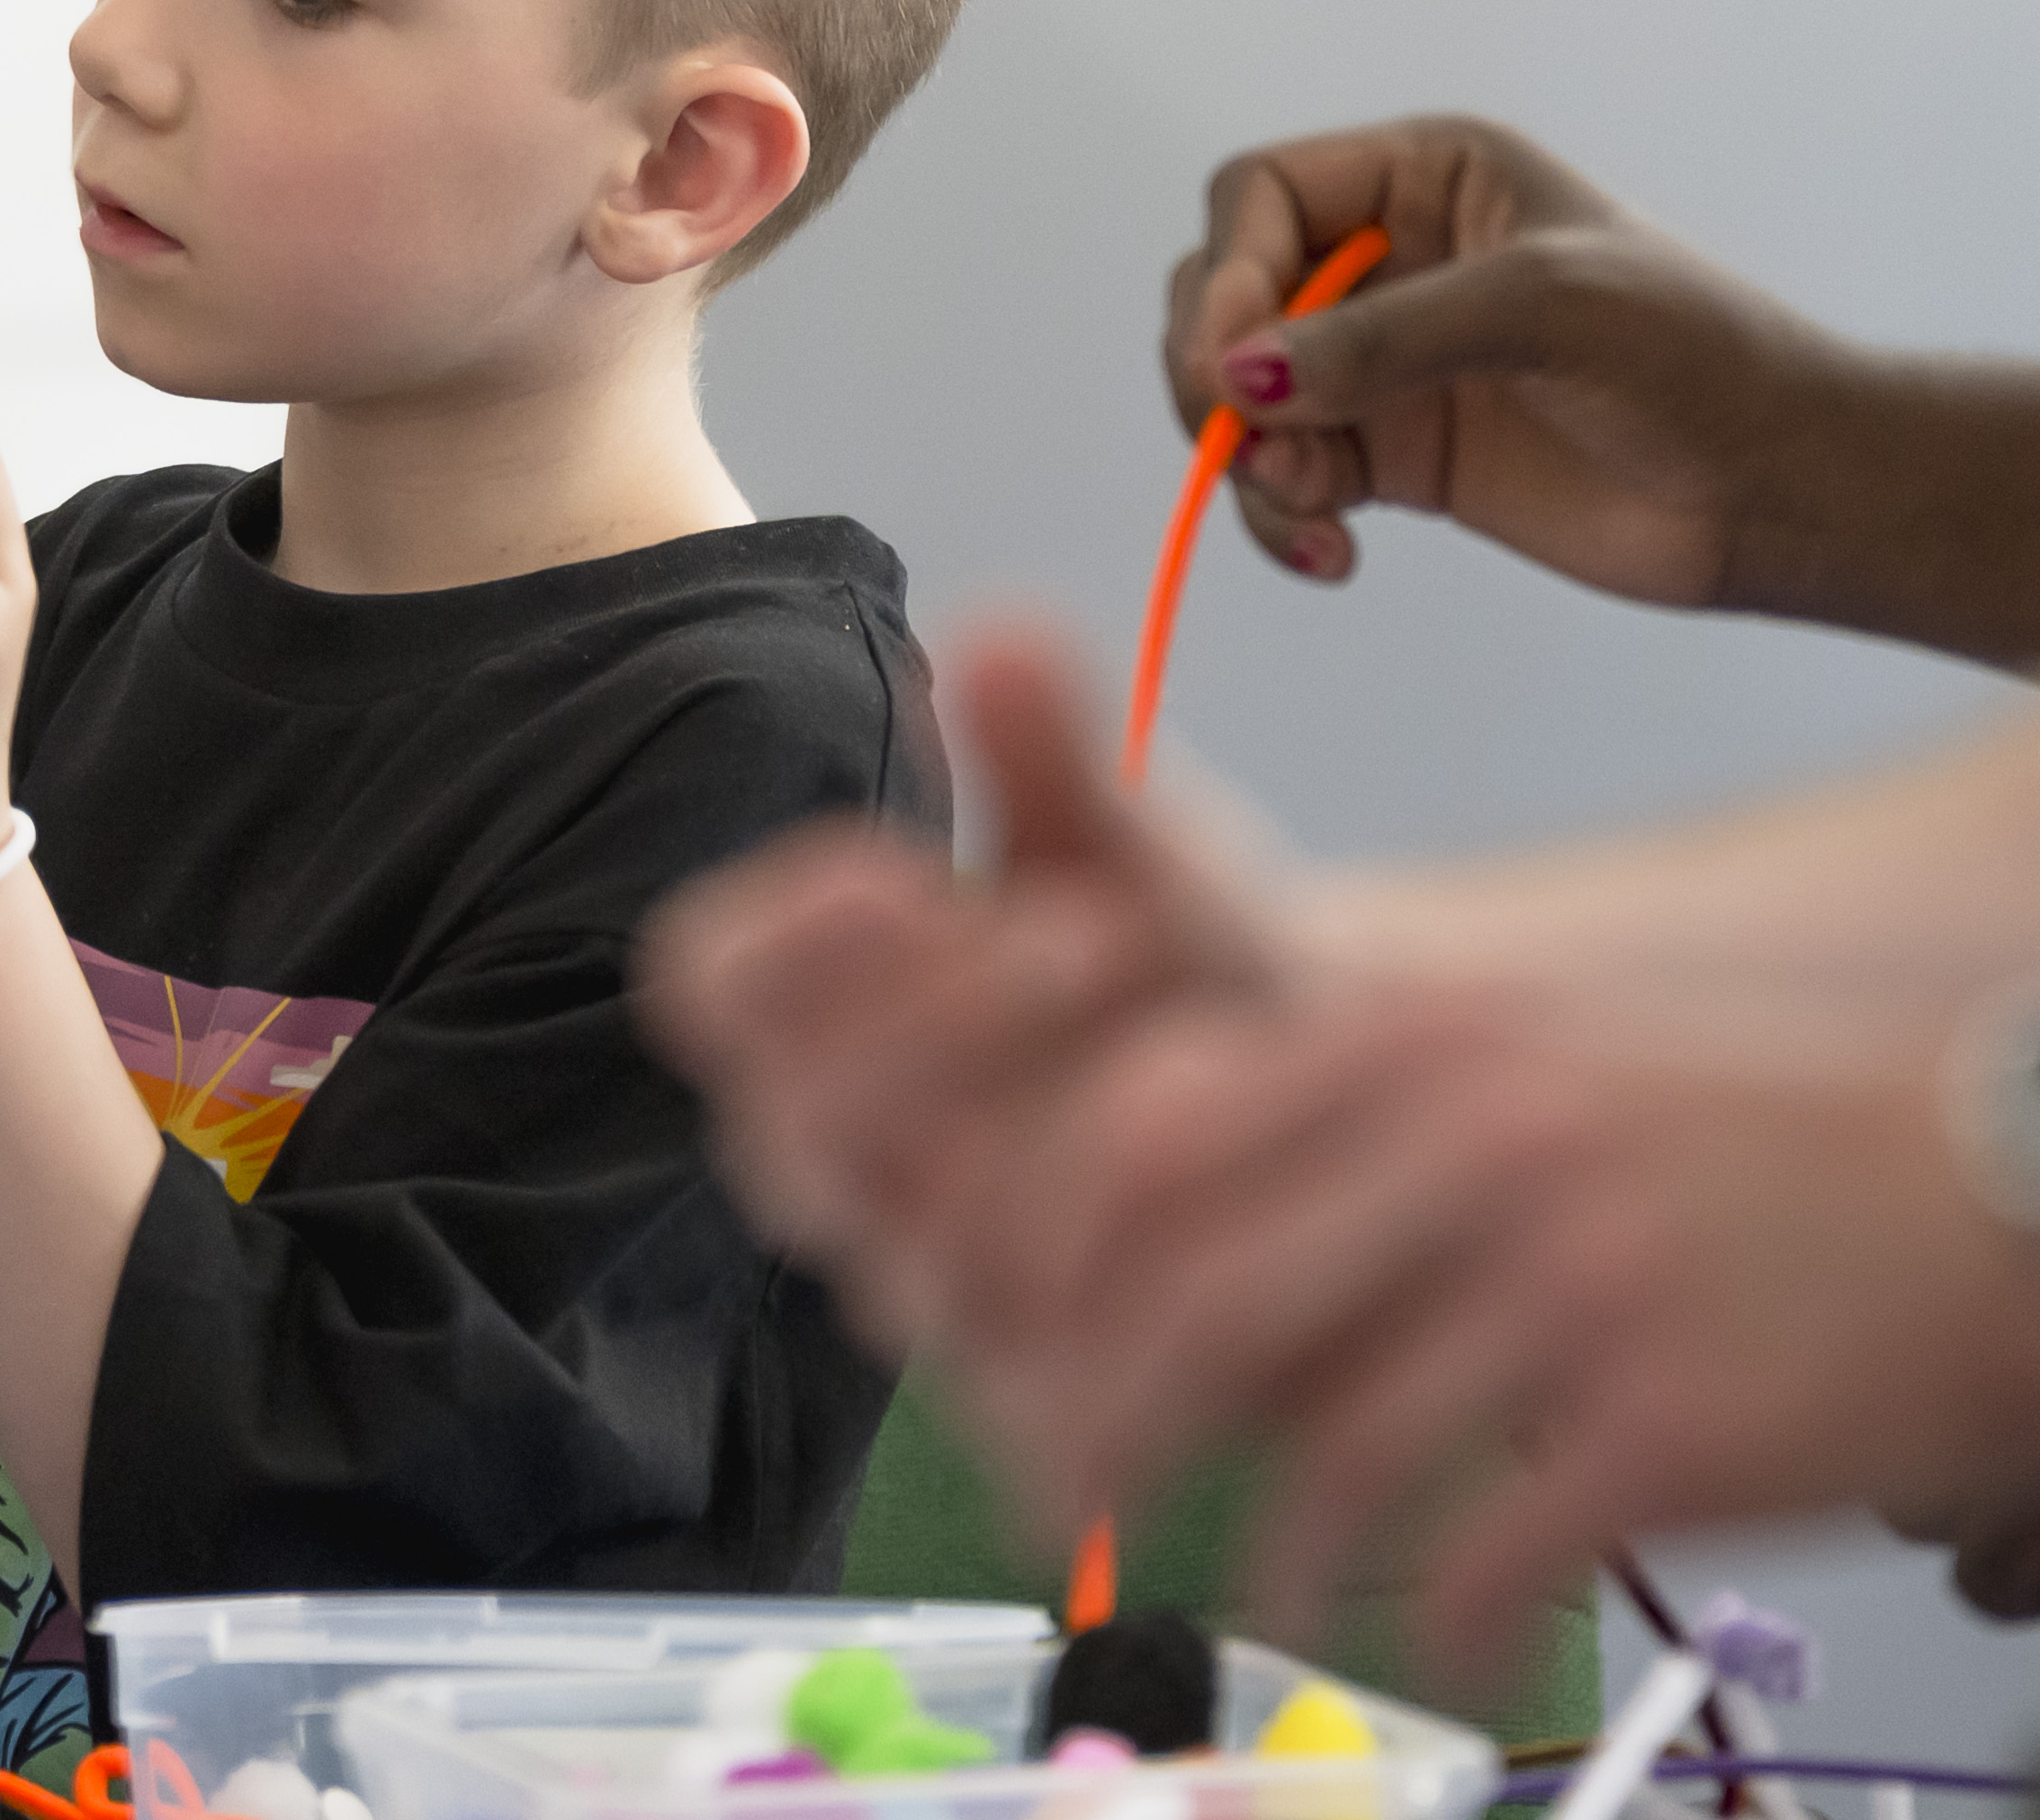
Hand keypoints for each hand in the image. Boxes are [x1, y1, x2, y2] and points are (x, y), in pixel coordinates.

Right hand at [638, 623, 1279, 1362]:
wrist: (1328, 1111)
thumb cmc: (1179, 963)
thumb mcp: (1133, 844)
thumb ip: (1057, 754)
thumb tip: (998, 634)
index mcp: (818, 1029)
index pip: (711, 989)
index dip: (788, 937)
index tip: (907, 864)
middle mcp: (850, 1175)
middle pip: (800, 1118)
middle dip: (941, 1016)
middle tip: (1096, 926)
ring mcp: (942, 1299)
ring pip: (920, 1240)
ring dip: (1051, 1123)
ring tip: (1190, 1025)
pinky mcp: (1050, 1406)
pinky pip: (1050, 1357)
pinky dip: (1145, 1253)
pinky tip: (1232, 1147)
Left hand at [954, 972, 2039, 1675]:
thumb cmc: (1802, 1135)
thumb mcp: (1563, 1053)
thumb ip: (1383, 1110)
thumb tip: (1205, 1209)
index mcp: (1432, 1032)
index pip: (1143, 1135)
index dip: (1053, 1261)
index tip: (1028, 1339)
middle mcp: (1476, 1137)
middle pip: (1192, 1301)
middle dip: (1104, 1423)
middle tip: (1076, 1499)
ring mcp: (1569, 1280)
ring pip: (1325, 1448)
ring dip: (1263, 1548)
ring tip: (1256, 1590)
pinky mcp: (1665, 1420)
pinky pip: (1483, 1555)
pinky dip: (1435, 1624)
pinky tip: (1442, 1642)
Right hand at [1167, 116, 1838, 607]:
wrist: (1779, 488)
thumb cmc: (1691, 356)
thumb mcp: (1539, 311)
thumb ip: (1382, 339)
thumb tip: (1234, 376)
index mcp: (1427, 175)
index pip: (1263, 195)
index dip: (1229, 271)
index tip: (1232, 362)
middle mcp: (1391, 258)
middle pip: (1228, 293)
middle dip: (1215, 371)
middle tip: (1252, 445)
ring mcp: (1390, 362)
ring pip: (1243, 393)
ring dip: (1247, 455)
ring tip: (1312, 509)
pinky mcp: (1400, 457)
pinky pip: (1289, 474)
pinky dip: (1282, 514)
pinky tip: (1333, 556)